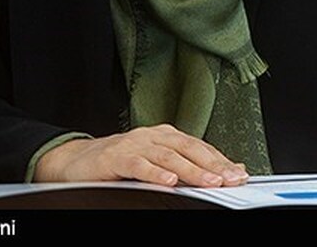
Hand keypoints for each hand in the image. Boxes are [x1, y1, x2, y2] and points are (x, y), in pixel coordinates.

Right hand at [33, 124, 248, 187]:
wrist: (77, 160)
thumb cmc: (120, 162)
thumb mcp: (156, 162)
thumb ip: (186, 165)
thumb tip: (223, 171)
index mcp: (166, 135)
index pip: (200, 146)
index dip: (221, 159)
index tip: (239, 173)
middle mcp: (154, 135)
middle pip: (189, 149)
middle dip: (213, 164)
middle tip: (231, 178)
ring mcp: (135, 144)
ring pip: (168, 157)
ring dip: (191, 170)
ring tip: (209, 182)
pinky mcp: (117, 157)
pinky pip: (139, 165)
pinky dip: (155, 173)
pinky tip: (169, 182)